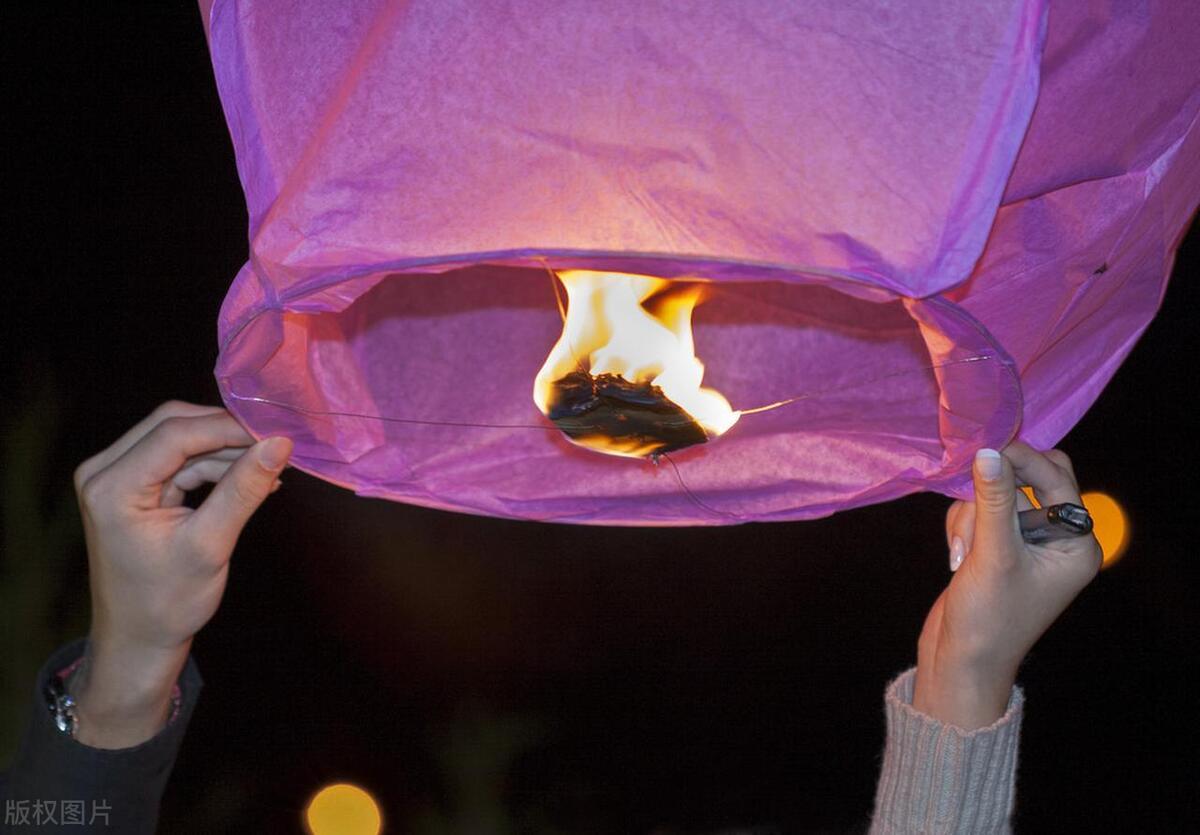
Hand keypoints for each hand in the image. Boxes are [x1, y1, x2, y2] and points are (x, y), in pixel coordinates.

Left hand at [69, 401, 291, 747]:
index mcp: (112, 486)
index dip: (228, 427)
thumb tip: (280, 443)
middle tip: (275, 443)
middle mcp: (104, 470)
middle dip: (226, 431)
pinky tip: (251, 478)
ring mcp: (115, 476)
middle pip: (173, 425)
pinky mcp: (132, 484)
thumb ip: (243, 490)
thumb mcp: (210, 546)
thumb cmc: (168, 603)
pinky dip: (214, 464)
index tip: (278, 431)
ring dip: (225, 449)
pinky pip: (178, 458)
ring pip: (179, 438)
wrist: (139, 640)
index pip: (174, 434)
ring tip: (269, 469)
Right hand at [912, 441, 1102, 729]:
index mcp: (1076, 544)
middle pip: (1029, 480)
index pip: (1057, 478)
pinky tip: (957, 556)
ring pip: (997, 494)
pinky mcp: (998, 548)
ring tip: (963, 553)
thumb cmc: (988, 618)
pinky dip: (963, 526)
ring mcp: (1027, 544)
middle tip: (971, 493)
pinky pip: (980, 512)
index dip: (1022, 460)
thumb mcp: (992, 555)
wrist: (961, 664)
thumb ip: (992, 500)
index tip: (984, 450)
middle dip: (995, 489)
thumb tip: (988, 451)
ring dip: (972, 515)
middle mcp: (1058, 540)